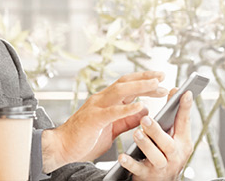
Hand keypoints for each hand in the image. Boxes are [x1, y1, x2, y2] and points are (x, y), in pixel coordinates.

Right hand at [41, 71, 168, 172]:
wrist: (62, 148)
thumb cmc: (84, 139)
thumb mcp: (112, 128)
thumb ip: (127, 119)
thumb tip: (144, 111)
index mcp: (105, 101)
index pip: (127, 85)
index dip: (143, 81)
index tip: (160, 80)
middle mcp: (100, 99)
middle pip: (125, 82)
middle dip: (145, 78)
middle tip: (162, 76)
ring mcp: (96, 107)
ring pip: (120, 91)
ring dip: (140, 87)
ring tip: (156, 85)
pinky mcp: (93, 119)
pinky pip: (113, 111)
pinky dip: (127, 108)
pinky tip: (141, 105)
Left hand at [119, 89, 194, 180]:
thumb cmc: (166, 153)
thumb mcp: (174, 136)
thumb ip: (173, 117)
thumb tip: (174, 90)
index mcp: (182, 142)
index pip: (185, 123)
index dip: (185, 108)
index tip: (185, 93)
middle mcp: (174, 155)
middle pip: (168, 143)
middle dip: (157, 131)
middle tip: (146, 119)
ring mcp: (160, 167)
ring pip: (155, 157)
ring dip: (145, 145)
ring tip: (136, 133)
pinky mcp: (146, 175)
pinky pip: (137, 169)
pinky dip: (130, 163)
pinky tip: (122, 156)